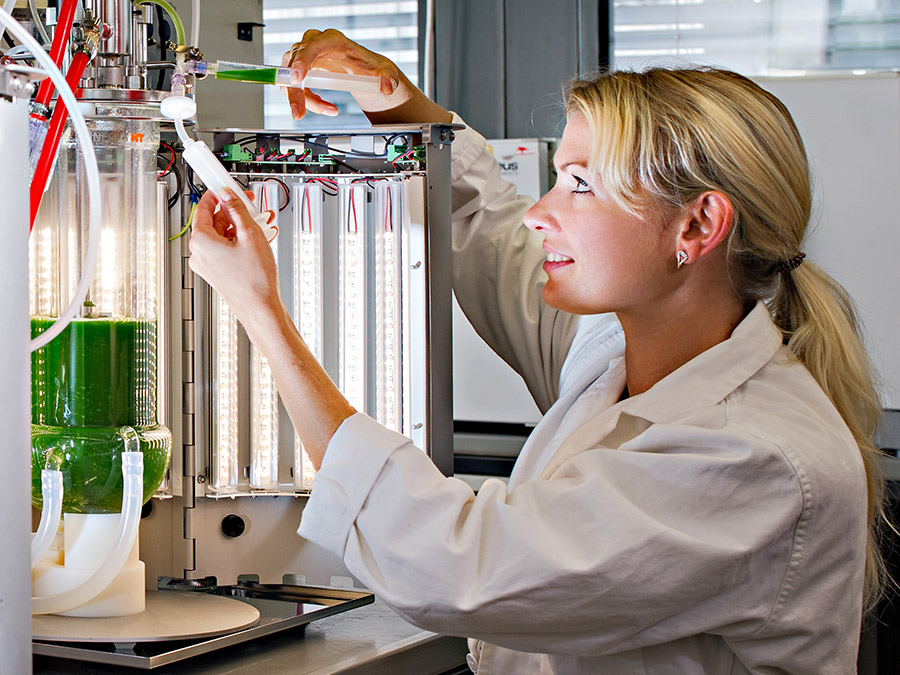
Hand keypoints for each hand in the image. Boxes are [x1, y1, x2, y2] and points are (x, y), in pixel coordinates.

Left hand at [188, 189, 280, 325]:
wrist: (261, 309)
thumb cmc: (254, 280)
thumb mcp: (250, 234)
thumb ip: (237, 210)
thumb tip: (229, 196)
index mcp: (200, 241)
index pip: (202, 208)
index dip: (216, 194)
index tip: (225, 186)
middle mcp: (199, 253)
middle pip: (214, 221)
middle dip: (234, 212)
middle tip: (250, 205)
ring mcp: (208, 265)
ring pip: (223, 236)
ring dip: (241, 227)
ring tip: (262, 223)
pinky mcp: (218, 273)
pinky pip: (226, 249)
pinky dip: (241, 242)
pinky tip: (259, 238)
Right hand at [281, 28, 451, 124]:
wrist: (366, 73)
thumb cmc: (371, 68)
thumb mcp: (385, 72)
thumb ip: (388, 77)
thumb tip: (386, 86)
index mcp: (333, 41)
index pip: (312, 46)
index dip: (302, 61)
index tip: (297, 80)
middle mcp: (315, 45)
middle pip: (294, 64)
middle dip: (295, 91)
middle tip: (299, 113)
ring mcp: (306, 57)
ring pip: (290, 78)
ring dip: (302, 99)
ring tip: (328, 110)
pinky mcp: (303, 70)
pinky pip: (295, 87)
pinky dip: (307, 101)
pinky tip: (326, 106)